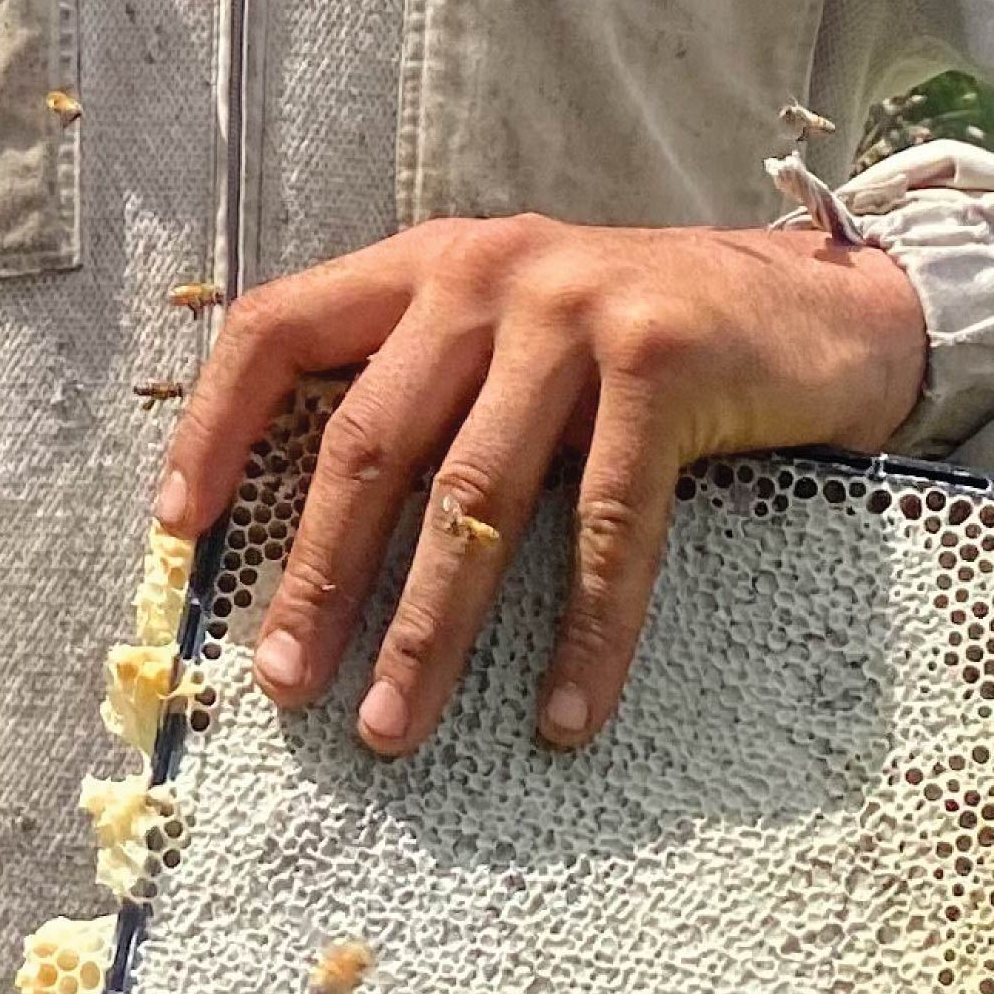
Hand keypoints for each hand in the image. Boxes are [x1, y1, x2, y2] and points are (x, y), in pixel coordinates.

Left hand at [154, 213, 927, 753]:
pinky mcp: (664, 368)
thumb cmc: (635, 347)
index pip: (279, 329)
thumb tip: (307, 545)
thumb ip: (421, 391)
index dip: (215, 427)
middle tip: (285, 684)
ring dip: (427, 628)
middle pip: (367, 443)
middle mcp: (485, 276)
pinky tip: (564, 717)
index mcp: (425, 267)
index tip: (178, 531)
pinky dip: (584, 635)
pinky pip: (609, 531)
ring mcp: (575, 315)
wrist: (816, 307)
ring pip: (474, 498)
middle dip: (319, 576)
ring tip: (393, 726)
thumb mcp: (508, 336)